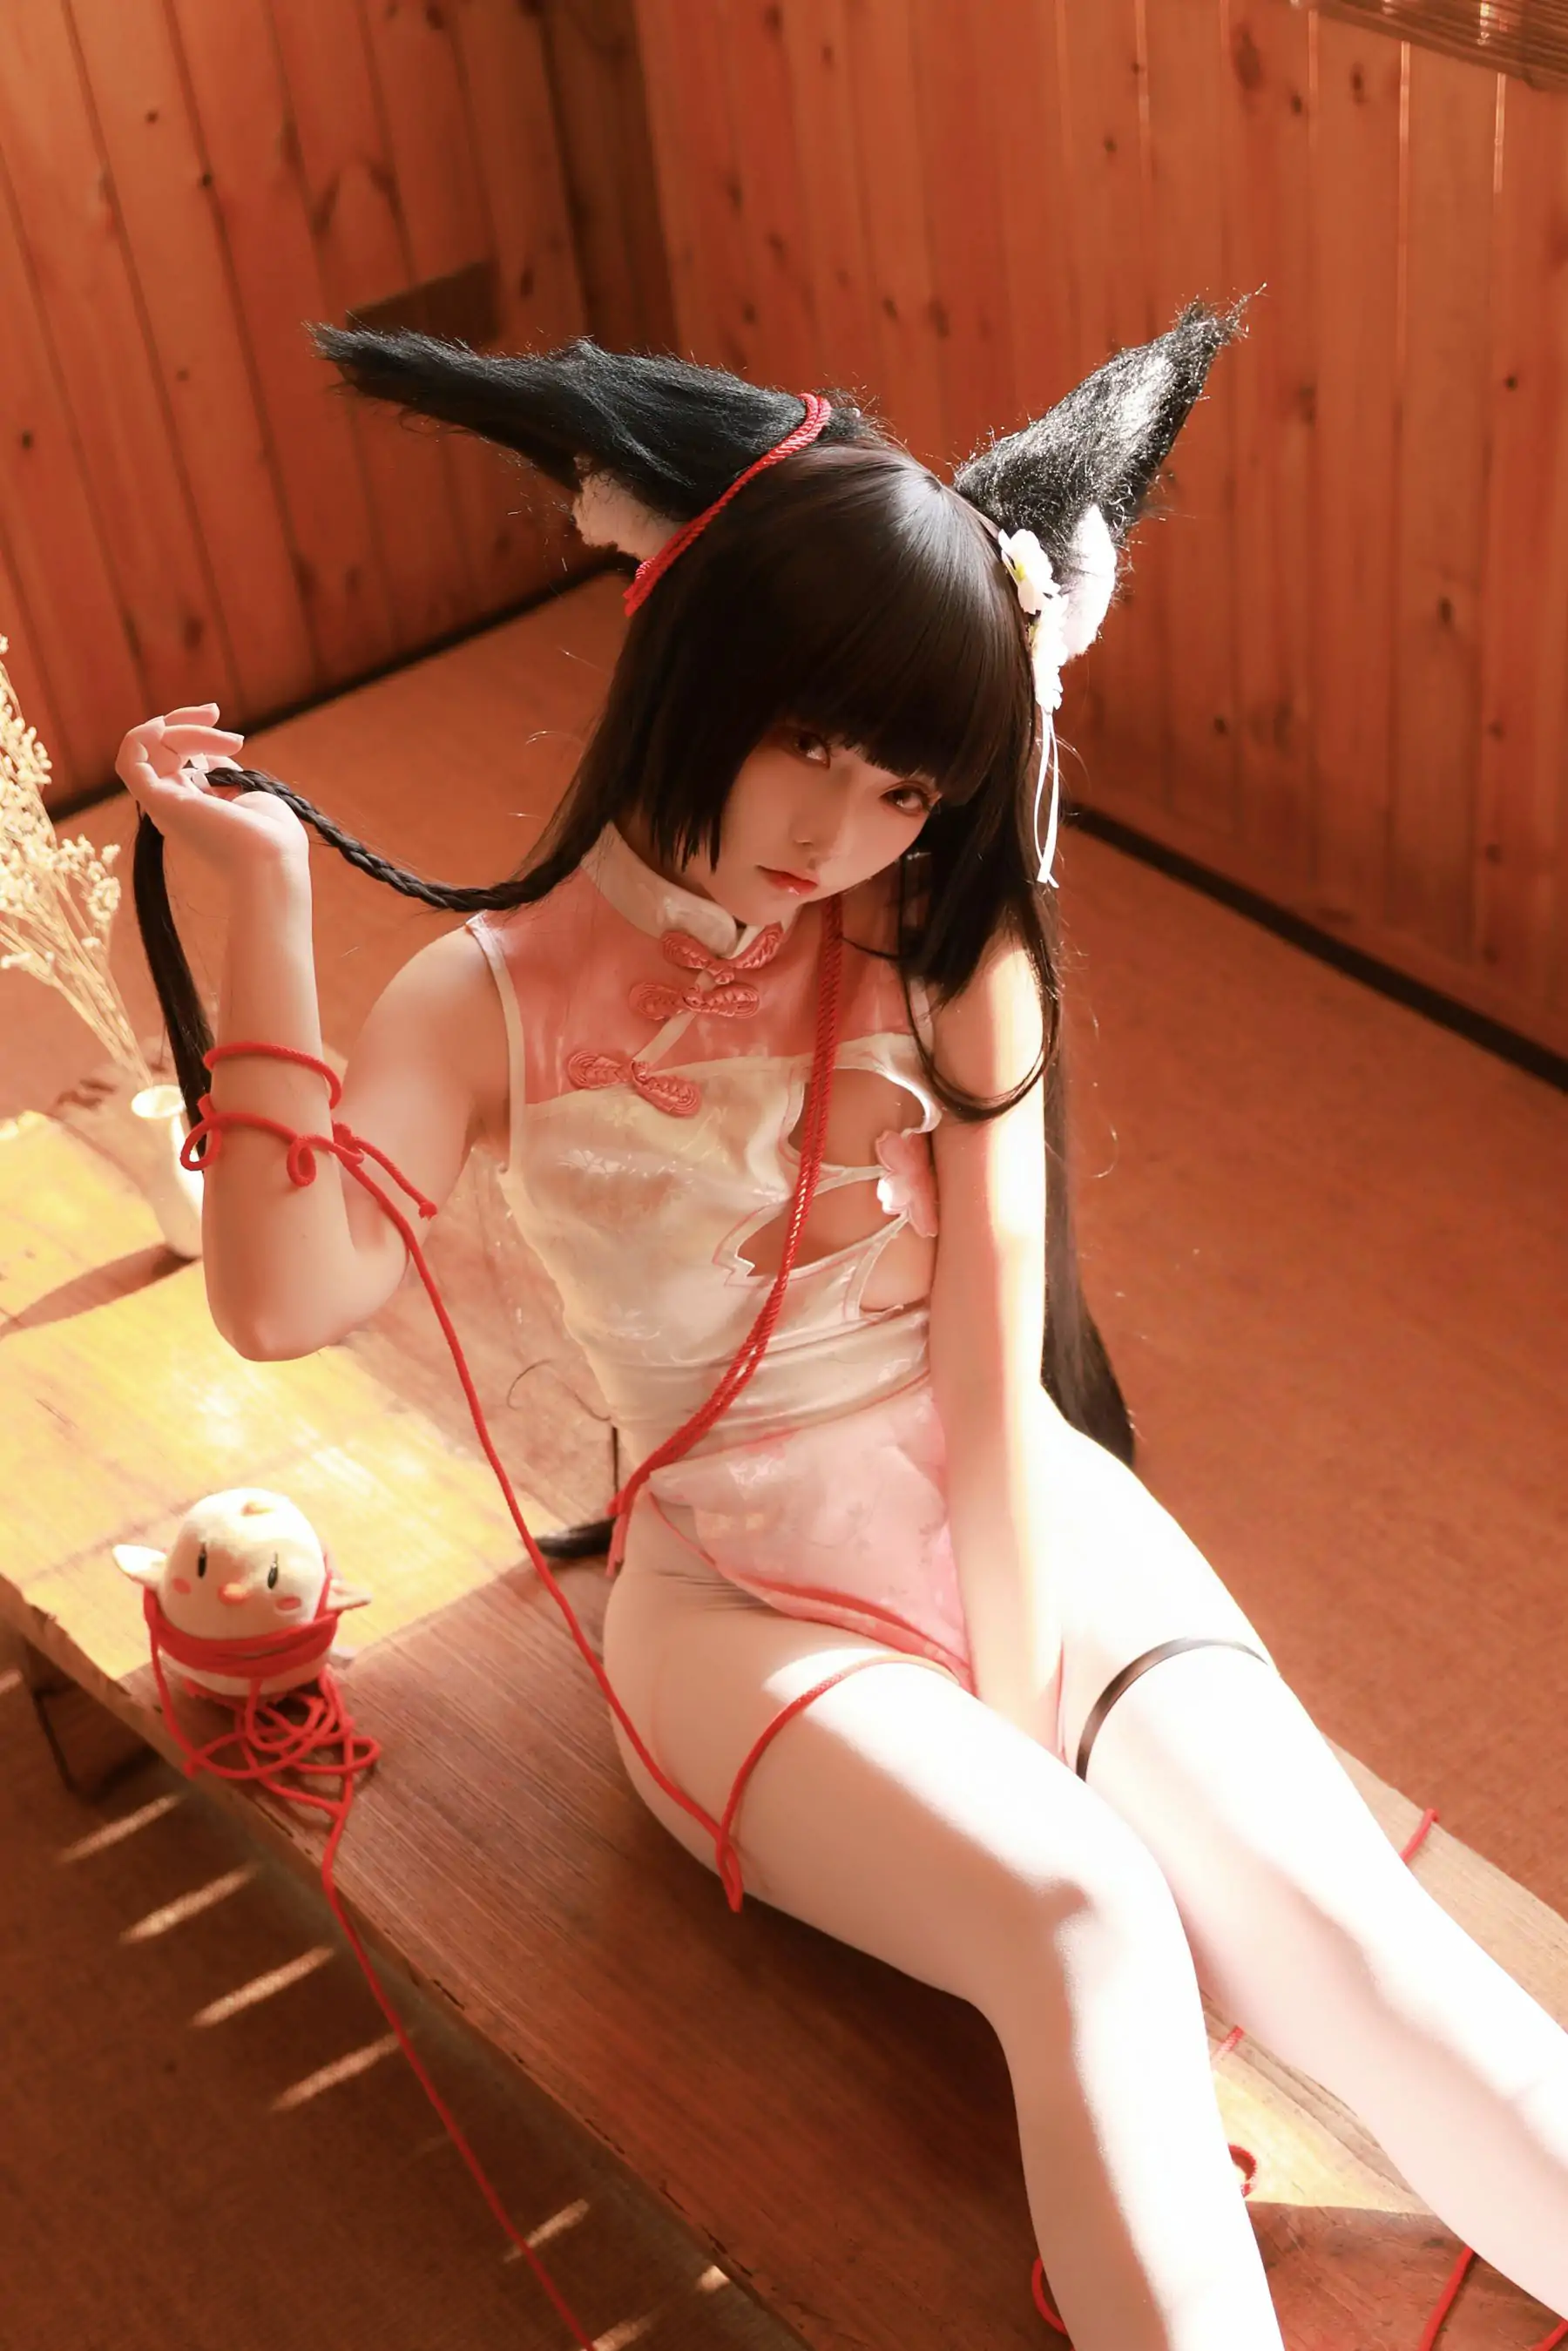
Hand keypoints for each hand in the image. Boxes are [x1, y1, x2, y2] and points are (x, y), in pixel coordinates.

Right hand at [115, 704, 308, 879]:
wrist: (272, 862)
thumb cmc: (273, 837)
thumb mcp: (247, 792)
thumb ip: (220, 771)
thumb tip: (205, 753)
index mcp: (195, 807)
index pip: (178, 756)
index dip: (192, 729)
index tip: (216, 714)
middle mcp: (173, 806)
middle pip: (163, 748)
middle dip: (187, 721)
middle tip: (216, 714)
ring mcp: (163, 804)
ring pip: (152, 748)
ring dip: (184, 728)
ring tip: (230, 741)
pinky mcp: (157, 801)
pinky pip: (130, 760)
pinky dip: (141, 735)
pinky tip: (165, 726)